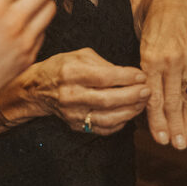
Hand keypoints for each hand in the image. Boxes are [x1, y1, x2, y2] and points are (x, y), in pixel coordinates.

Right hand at [22, 47, 149, 134]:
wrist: (39, 90)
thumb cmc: (63, 67)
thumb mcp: (80, 55)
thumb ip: (104, 64)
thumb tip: (129, 75)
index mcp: (71, 73)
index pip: (104, 77)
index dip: (126, 78)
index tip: (141, 76)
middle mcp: (71, 95)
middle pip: (108, 100)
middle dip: (132, 96)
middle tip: (147, 90)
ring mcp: (73, 114)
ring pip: (108, 118)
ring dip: (130, 111)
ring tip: (143, 102)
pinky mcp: (77, 126)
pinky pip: (103, 129)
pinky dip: (120, 123)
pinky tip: (129, 113)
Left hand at [139, 0, 186, 148]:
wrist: (170, 2)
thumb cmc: (152, 29)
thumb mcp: (142, 49)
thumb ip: (146, 76)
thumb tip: (147, 107)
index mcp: (150, 61)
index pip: (154, 99)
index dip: (158, 121)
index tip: (161, 140)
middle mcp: (170, 61)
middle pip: (173, 101)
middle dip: (176, 126)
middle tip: (178, 146)